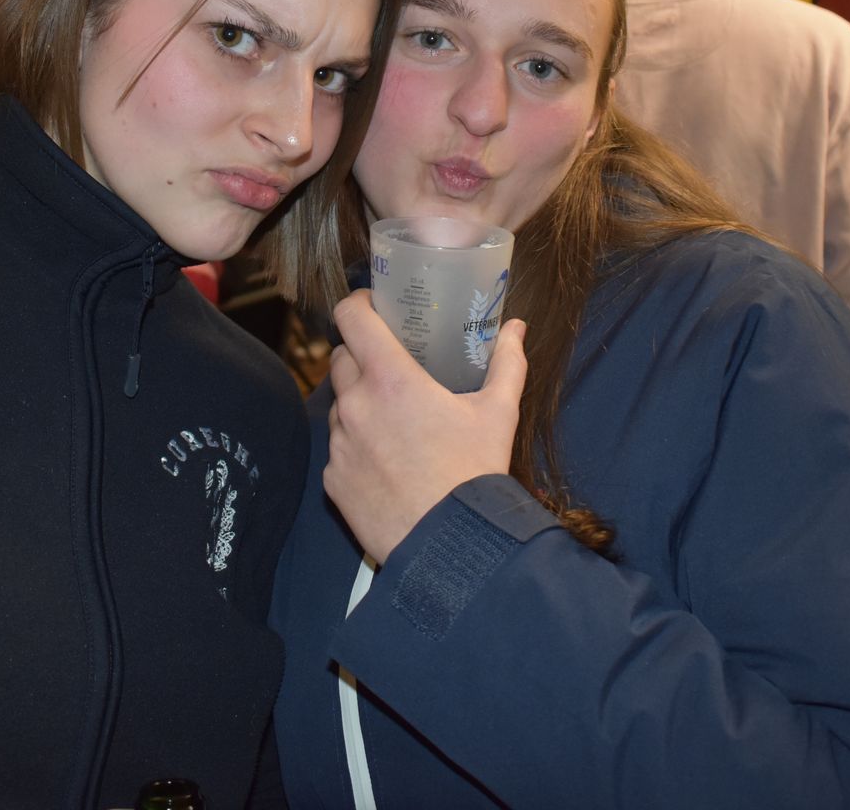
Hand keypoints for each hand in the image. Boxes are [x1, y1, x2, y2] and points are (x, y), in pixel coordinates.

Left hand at [323, 289, 526, 564]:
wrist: (450, 545)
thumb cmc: (474, 473)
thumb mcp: (497, 413)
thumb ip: (506, 363)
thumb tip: (516, 329)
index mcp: (391, 379)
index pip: (351, 318)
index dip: (358, 305)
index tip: (372, 307)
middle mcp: (355, 405)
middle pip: (340, 358)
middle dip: (360, 355)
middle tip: (390, 366)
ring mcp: (340, 444)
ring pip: (338, 405)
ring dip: (358, 403)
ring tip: (393, 420)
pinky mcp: (333, 480)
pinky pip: (338, 449)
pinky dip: (356, 446)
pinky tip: (386, 461)